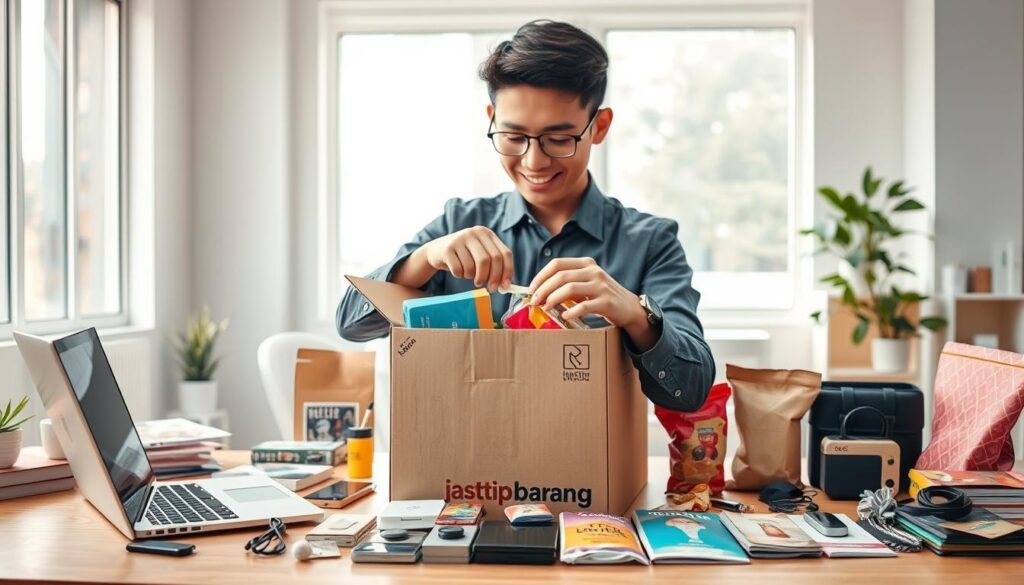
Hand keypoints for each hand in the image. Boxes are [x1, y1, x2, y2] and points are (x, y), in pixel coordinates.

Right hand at [422, 226, 513, 290]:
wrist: (437, 251)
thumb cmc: (464, 256)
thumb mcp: (480, 255)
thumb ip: (494, 266)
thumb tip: (505, 286)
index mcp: (487, 233)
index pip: (505, 253)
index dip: (507, 271)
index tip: (504, 287)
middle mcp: (474, 233)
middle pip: (490, 259)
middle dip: (491, 278)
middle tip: (489, 288)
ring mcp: (460, 239)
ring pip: (474, 266)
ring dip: (473, 277)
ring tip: (469, 275)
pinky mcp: (448, 248)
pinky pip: (459, 270)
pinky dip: (460, 275)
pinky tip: (457, 270)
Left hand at [529, 257, 657, 350]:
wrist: (629, 308)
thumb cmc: (602, 297)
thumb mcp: (586, 284)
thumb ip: (567, 284)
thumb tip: (539, 293)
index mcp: (585, 263)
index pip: (557, 264)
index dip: (541, 276)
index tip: (531, 290)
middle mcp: (593, 271)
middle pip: (561, 276)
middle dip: (543, 289)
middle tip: (534, 302)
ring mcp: (601, 285)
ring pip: (570, 288)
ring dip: (553, 299)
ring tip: (545, 309)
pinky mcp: (607, 302)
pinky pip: (584, 305)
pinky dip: (572, 311)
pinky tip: (564, 316)